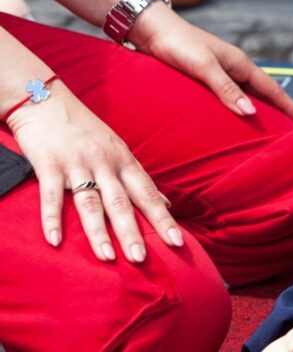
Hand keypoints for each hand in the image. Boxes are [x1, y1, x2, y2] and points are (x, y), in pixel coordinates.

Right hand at [6, 82, 181, 261]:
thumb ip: (139, 179)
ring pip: (91, 202)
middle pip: (122, 202)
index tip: (178, 242)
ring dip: (99, 232)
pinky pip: (52, 196)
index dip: (163, 219)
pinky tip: (55, 241)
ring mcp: (77, 164)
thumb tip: (166, 204)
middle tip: (142, 259)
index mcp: (125, 161)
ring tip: (107, 257)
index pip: (148, 194)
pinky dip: (53, 219)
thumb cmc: (86, 129)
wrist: (46, 100)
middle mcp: (105, 163)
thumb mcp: (119, 150)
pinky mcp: (49, 165)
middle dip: (133, 232)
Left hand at [127, 3, 292, 121]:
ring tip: (268, 125)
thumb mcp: (204, 67)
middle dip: (279, 108)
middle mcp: (233, 66)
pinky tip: (235, 115)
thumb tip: (251, 113)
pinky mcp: (204, 75)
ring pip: (246, 92)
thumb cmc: (177, 44)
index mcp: (239, 63)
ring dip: (259, 107)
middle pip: (263, 91)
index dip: (288, 105)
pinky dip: (239, 104)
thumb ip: (226, 89)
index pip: (271, 88)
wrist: (150, 27)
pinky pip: (229, 93)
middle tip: (292, 127)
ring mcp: (219, 70)